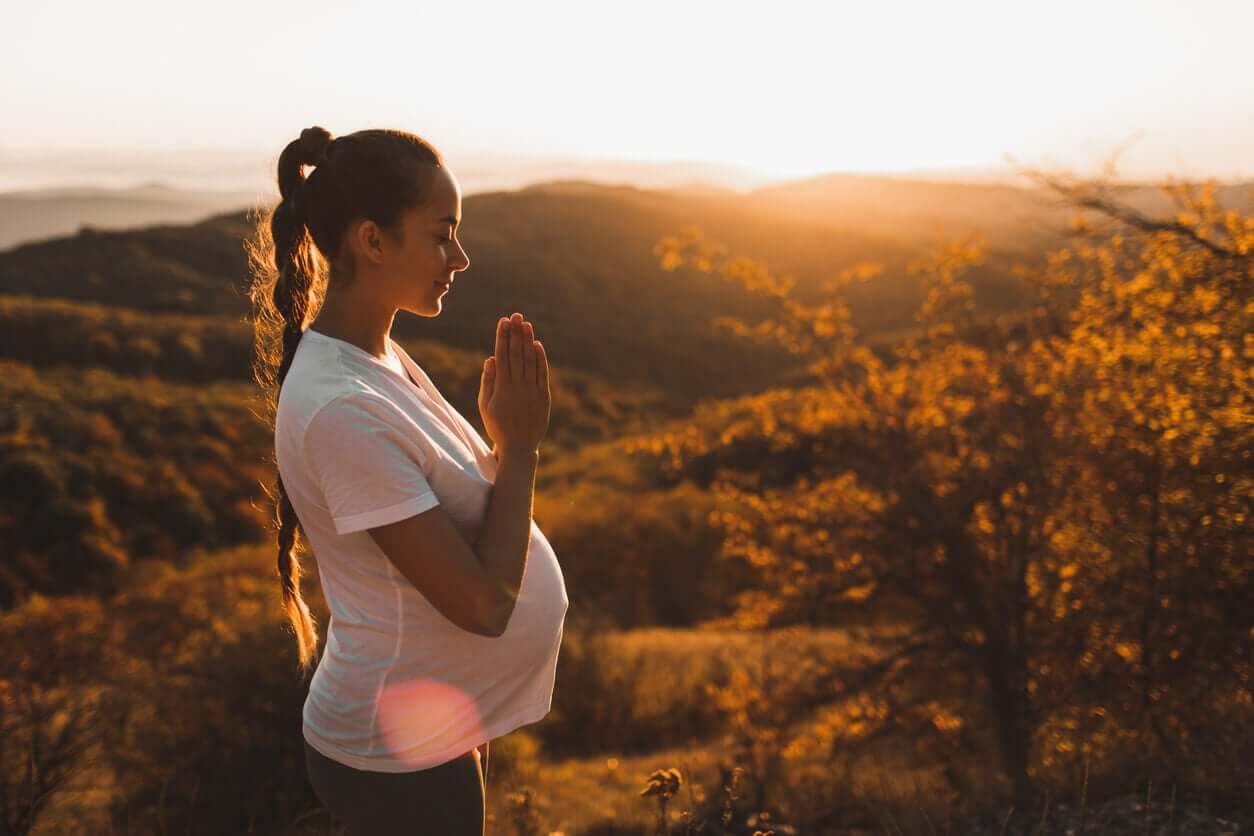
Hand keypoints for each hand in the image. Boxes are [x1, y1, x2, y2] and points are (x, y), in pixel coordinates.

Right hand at [478, 312, 549, 456]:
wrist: (519, 447)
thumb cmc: (498, 426)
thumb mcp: (486, 406)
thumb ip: (488, 381)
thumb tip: (491, 358)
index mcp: (501, 388)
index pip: (502, 356)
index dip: (503, 337)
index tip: (503, 321)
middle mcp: (518, 387)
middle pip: (516, 354)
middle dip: (516, 333)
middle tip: (516, 315)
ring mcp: (532, 391)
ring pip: (530, 361)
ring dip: (527, 341)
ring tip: (526, 324)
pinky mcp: (543, 397)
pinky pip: (542, 373)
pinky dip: (540, 358)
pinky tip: (537, 344)